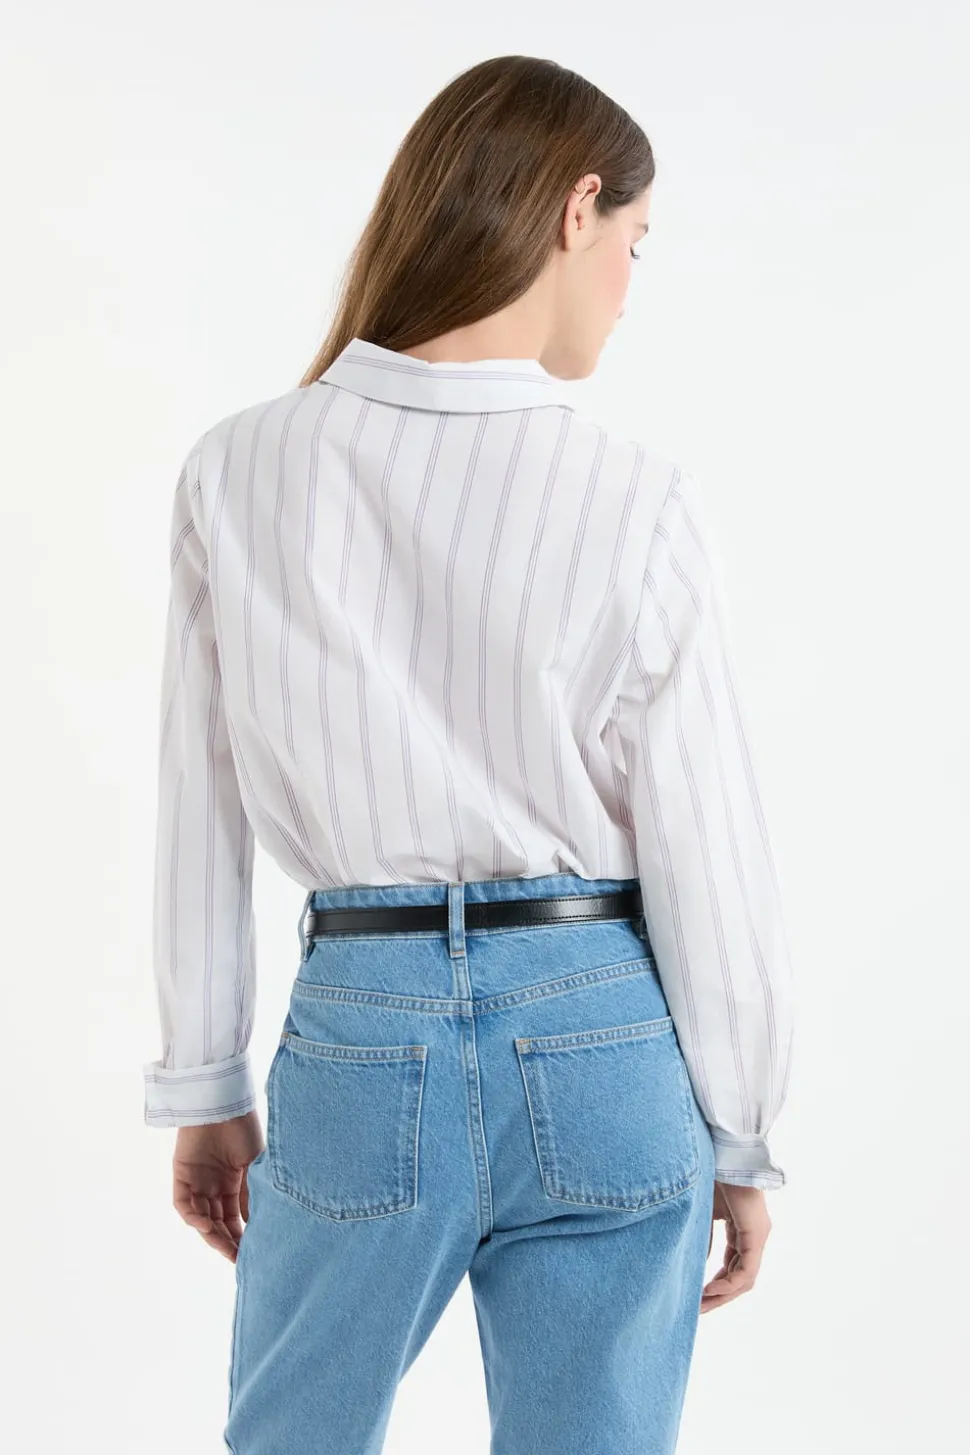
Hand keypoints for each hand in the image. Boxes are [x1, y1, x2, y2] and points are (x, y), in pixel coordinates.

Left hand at [172, 1111, 264, 1261]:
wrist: (224, 1102)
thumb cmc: (244, 1127)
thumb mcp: (255, 1165)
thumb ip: (253, 1194)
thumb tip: (258, 1225)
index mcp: (233, 1182)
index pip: (234, 1218)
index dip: (241, 1237)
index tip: (250, 1256)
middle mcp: (213, 1185)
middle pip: (217, 1222)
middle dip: (226, 1241)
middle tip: (237, 1259)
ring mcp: (197, 1181)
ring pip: (200, 1217)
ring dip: (210, 1233)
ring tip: (223, 1245)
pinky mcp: (181, 1175)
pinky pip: (183, 1204)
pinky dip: (192, 1217)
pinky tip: (205, 1225)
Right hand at [700, 1180, 771, 1312]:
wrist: (722, 1152)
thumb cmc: (711, 1174)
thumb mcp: (704, 1213)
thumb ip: (704, 1238)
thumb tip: (698, 1263)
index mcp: (742, 1229)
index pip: (733, 1265)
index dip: (716, 1284)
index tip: (697, 1295)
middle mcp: (754, 1235)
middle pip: (741, 1277)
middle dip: (719, 1295)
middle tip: (698, 1309)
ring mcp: (758, 1235)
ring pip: (745, 1278)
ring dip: (723, 1294)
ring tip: (702, 1304)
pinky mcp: (756, 1234)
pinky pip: (746, 1271)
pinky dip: (729, 1284)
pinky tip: (711, 1289)